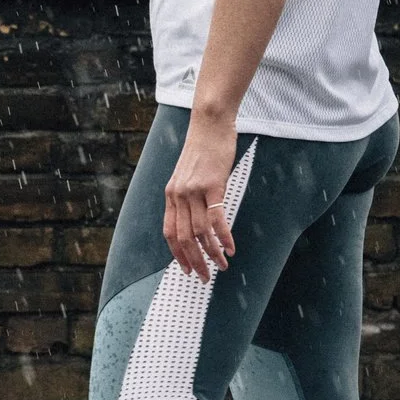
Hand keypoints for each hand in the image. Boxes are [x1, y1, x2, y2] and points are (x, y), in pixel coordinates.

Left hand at [163, 115, 238, 280]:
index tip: (187, 269)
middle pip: (183, 238)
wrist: (210, 123)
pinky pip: (216, 219)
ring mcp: (194, 191)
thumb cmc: (204, 148)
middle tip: (206, 277)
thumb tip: (198, 218)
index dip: (178, 254)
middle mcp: (178, 195)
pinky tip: (231, 248)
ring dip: (212, 252)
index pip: (169, 233)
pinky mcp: (212, 185)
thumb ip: (189, 196)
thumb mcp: (189, 174)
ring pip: (200, 232)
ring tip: (223, 264)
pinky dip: (223, 237)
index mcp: (171, 195)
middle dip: (195, 261)